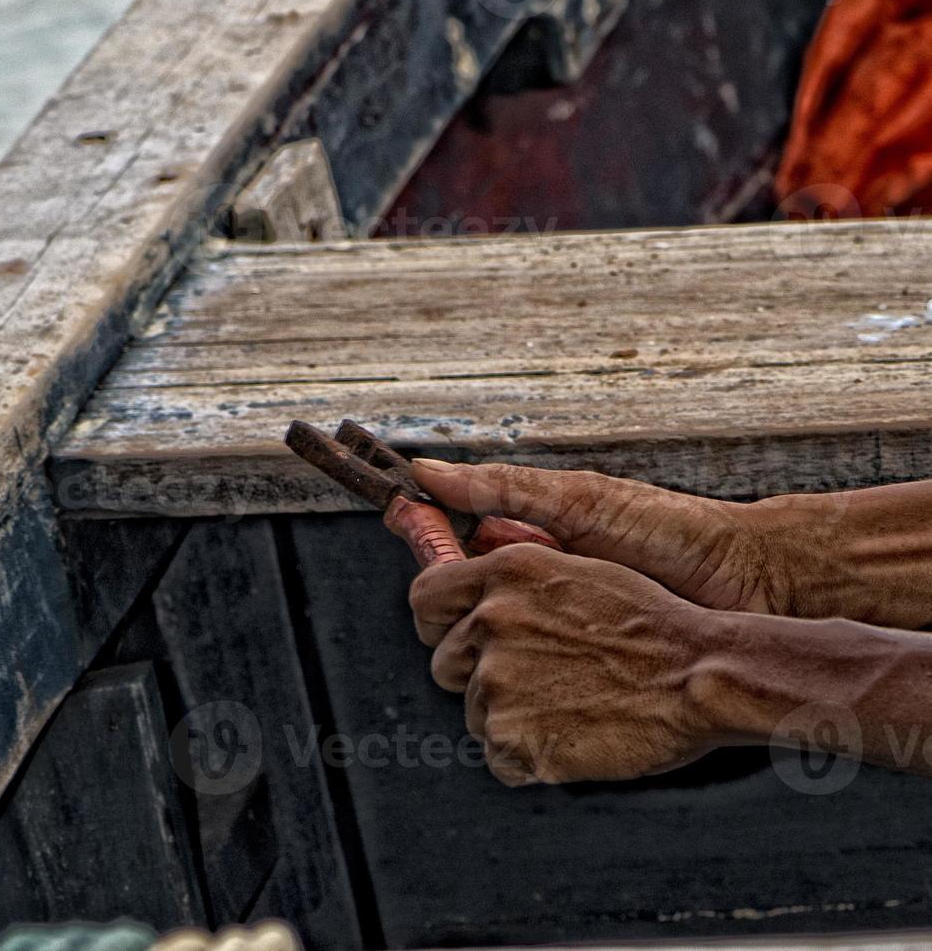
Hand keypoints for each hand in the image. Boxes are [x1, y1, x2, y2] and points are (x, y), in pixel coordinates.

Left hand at [409, 543, 721, 784]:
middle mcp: (490, 621)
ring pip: (474, 713)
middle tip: (537, 682)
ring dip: (510, 717)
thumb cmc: (652, 626)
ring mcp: (497, 681)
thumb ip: (514, 584)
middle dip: (477, 675)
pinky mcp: (511, 738)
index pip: (425, 598)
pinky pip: (498, 756)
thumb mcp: (576, 572)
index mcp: (505, 574)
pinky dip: (528, 757)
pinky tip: (574, 738)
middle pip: (444, 663)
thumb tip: (473, 600)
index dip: (436, 623)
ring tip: (572, 706)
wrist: (701, 676)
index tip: (449, 636)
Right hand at [411, 460, 931, 628]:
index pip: (452, 552)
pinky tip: (533, 672)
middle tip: (495, 587)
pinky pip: (529, 681)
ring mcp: (555, 632)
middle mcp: (534, 590)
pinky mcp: (577, 673)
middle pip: (461, 603)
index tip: (400, 523)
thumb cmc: (668, 530)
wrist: (750, 583)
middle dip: (464, 598)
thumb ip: (503, 488)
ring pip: (488, 646)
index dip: (427, 544)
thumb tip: (425, 470)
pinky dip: (521, 677)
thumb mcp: (579, 499)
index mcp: (528, 545)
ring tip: (520, 633)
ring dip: (492, 640)